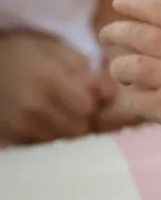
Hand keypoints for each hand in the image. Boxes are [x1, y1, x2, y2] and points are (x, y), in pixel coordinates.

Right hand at [0, 30, 95, 144]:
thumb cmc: (27, 54)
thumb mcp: (58, 51)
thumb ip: (87, 73)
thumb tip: (110, 94)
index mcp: (47, 79)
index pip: (87, 108)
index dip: (91, 103)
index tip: (84, 95)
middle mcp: (32, 106)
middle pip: (78, 129)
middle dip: (81, 119)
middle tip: (71, 106)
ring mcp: (19, 124)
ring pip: (62, 141)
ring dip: (65, 130)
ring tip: (55, 112)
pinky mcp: (10, 138)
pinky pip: (43, 147)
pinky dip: (47, 137)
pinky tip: (42, 121)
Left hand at [99, 0, 160, 150]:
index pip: (160, 11)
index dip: (136, 4)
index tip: (119, 3)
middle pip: (135, 35)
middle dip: (113, 32)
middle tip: (104, 35)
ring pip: (125, 66)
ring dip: (117, 68)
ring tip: (117, 71)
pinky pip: (133, 99)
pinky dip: (129, 97)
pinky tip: (132, 97)